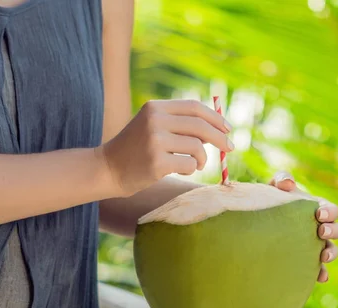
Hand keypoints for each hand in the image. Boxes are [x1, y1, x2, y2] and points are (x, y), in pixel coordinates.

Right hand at [99, 100, 234, 196]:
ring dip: (202, 159)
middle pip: (200, 126)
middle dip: (220, 138)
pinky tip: (179, 170)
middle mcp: (155, 120)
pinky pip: (189, 165)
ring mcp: (155, 141)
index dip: (215, 118)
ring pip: (197, 148)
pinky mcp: (156, 163)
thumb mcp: (154, 127)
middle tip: (230, 148)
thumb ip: (181, 124)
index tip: (228, 129)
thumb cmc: (137, 149)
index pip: (194, 107)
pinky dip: (191, 169)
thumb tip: (219, 128)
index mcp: (155, 107)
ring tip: (195, 165)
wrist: (107, 169)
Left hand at [270, 171, 337, 282]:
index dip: (330, 212)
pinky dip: (322, 273)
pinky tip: (319, 277)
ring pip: (332, 250)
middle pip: (336, 230)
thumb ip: (282, 180)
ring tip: (323, 256)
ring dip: (331, 253)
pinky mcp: (307, 261)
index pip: (332, 211)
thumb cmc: (271, 200)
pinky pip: (319, 270)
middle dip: (332, 231)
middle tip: (321, 232)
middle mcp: (320, 228)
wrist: (259, 220)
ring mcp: (315, 245)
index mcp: (318, 209)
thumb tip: (288, 183)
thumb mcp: (275, 187)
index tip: (319, 214)